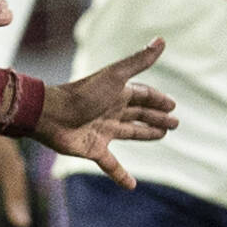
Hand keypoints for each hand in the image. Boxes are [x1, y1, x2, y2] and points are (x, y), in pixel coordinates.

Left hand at [32, 36, 175, 187]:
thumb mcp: (115, 76)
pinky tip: (131, 186)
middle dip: (157, 117)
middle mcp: (111, 111)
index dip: (158, 100)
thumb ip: (139, 61)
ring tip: (162, 136)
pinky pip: (111, 164)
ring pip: (130, 132)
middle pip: (139, 114)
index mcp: (117, 93)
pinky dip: (120, 175)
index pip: (143, 95)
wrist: (51, 115)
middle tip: (175, 123)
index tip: (173, 105)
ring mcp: (103, 130)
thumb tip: (162, 40)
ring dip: (146, 134)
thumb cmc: (83, 94)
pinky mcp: (94, 149)